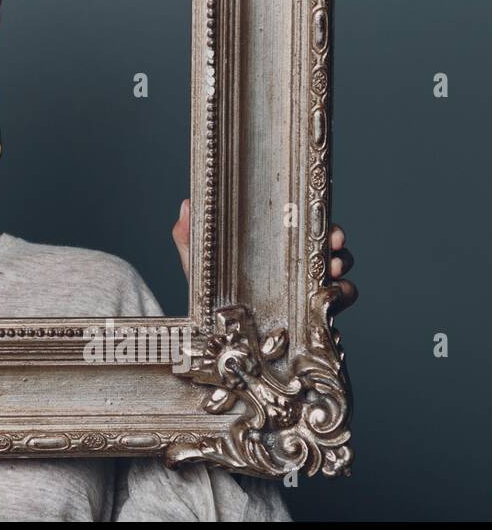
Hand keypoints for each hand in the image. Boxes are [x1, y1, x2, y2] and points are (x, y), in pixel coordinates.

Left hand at [171, 198, 356, 306]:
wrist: (210, 325)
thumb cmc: (209, 286)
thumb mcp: (198, 259)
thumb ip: (189, 235)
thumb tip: (185, 204)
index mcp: (277, 251)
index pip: (311, 235)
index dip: (329, 232)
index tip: (334, 234)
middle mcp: (297, 270)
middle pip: (335, 257)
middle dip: (341, 257)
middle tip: (333, 261)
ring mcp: (303, 296)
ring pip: (340, 286)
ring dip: (343, 286)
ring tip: (332, 288)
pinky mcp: (305, 321)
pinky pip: (331, 317)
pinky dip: (335, 319)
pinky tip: (329, 319)